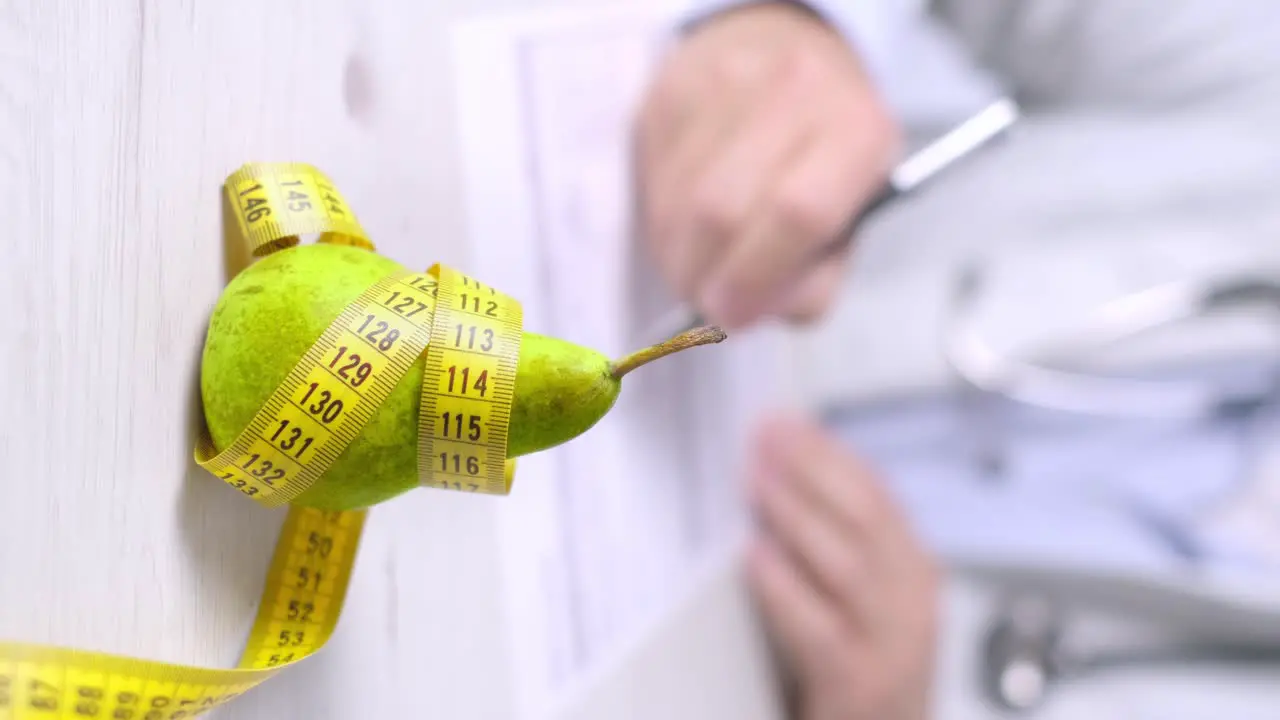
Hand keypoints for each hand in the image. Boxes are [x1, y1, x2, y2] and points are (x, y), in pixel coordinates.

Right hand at [634, 1, 899, 329]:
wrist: (782, 52)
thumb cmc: (823, 158)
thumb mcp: (849, 220)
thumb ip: (812, 281)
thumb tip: (746, 312)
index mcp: (860, 130)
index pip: (800, 213)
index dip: (757, 277)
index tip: (732, 315)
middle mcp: (798, 91)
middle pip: (722, 209)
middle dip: (704, 275)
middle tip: (707, 299)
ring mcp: (727, 81)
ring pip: (678, 200)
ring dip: (679, 254)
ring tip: (699, 262)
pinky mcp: (672, 89)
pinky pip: (653, 180)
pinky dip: (663, 221)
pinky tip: (685, 220)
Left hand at [745, 413, 938, 719]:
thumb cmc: (861, 661)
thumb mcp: (860, 592)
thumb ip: (832, 539)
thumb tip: (777, 471)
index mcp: (913, 568)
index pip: (875, 492)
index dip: (828, 451)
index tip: (785, 420)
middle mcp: (912, 599)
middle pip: (868, 517)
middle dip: (814, 468)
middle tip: (765, 436)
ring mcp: (892, 643)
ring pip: (847, 565)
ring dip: (797, 514)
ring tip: (756, 480)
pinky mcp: (861, 682)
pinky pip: (819, 627)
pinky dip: (785, 587)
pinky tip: (756, 555)